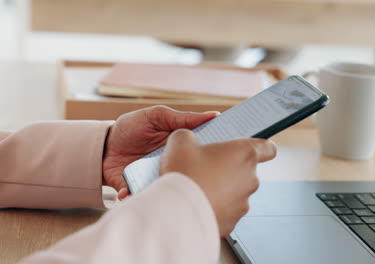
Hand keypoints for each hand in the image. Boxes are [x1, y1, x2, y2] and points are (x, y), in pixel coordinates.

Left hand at [102, 106, 217, 198]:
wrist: (101, 146)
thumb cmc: (130, 128)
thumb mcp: (156, 116)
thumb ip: (182, 118)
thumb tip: (214, 115)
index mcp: (178, 147)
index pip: (199, 152)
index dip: (210, 154)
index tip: (221, 156)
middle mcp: (170, 164)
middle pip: (186, 173)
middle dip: (190, 178)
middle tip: (188, 176)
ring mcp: (155, 177)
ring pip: (167, 187)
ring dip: (164, 189)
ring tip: (158, 187)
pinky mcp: (138, 187)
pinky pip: (141, 194)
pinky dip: (134, 195)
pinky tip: (127, 191)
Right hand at [159, 129, 276, 236]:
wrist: (175, 212)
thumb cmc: (183, 174)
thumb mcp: (181, 141)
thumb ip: (191, 135)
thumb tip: (189, 139)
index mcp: (245, 154)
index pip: (268, 148)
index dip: (259, 147)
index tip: (246, 148)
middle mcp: (251, 179)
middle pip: (246, 171)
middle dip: (229, 169)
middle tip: (206, 167)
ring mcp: (243, 203)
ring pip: (235, 192)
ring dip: (222, 190)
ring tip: (198, 188)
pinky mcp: (232, 222)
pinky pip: (226, 211)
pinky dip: (215, 208)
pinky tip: (197, 204)